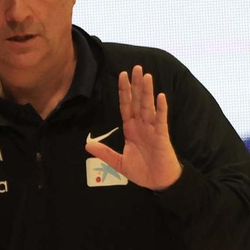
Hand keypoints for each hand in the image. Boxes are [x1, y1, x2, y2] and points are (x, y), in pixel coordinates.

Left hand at [84, 65, 182, 190]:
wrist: (158, 182)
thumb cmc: (142, 171)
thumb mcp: (119, 163)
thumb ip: (105, 153)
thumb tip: (87, 146)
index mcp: (131, 128)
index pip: (126, 106)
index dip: (124, 91)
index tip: (122, 75)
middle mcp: (142, 125)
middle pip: (137, 101)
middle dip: (136, 85)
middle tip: (136, 67)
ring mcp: (152, 129)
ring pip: (148, 107)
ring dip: (147, 92)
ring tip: (146, 76)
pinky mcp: (162, 136)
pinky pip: (161, 120)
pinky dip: (161, 109)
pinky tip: (160, 97)